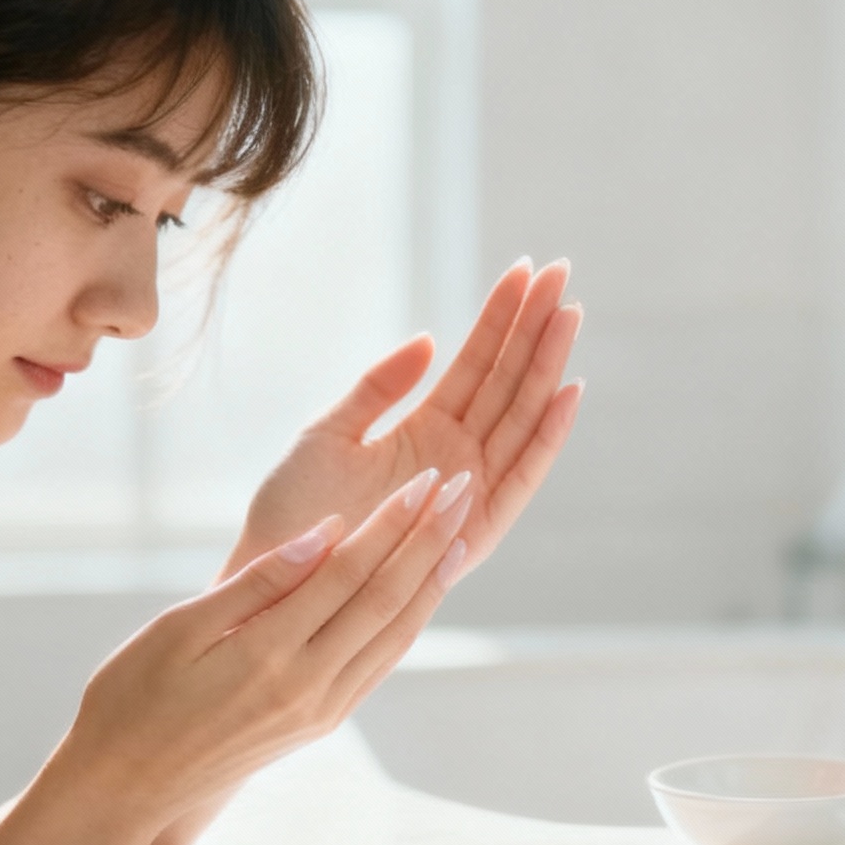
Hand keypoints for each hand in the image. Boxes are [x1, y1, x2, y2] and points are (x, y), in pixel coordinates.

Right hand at [56, 467, 477, 833]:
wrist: (124, 789)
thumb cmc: (132, 697)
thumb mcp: (178, 628)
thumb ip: (258, 581)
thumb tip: (327, 534)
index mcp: (266, 653)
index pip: (348, 574)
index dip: (392, 524)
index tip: (426, 480)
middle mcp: (306, 687)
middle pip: (385, 601)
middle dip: (428, 542)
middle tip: (461, 491)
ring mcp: (319, 712)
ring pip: (392, 637)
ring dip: (430, 582)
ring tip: (459, 534)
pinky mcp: (319, 726)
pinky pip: (378, 666)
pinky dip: (407, 624)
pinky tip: (420, 596)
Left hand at [223, 258, 582, 582]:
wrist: (276, 575)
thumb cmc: (294, 512)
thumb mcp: (329, 433)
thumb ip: (378, 388)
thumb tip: (428, 339)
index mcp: (423, 431)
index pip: (474, 363)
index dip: (500, 317)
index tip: (525, 268)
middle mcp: (456, 458)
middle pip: (508, 383)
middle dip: (535, 328)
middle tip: (561, 273)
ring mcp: (469, 493)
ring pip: (520, 419)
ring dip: (546, 368)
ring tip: (569, 314)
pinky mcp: (473, 532)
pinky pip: (520, 480)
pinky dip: (546, 439)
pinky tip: (566, 393)